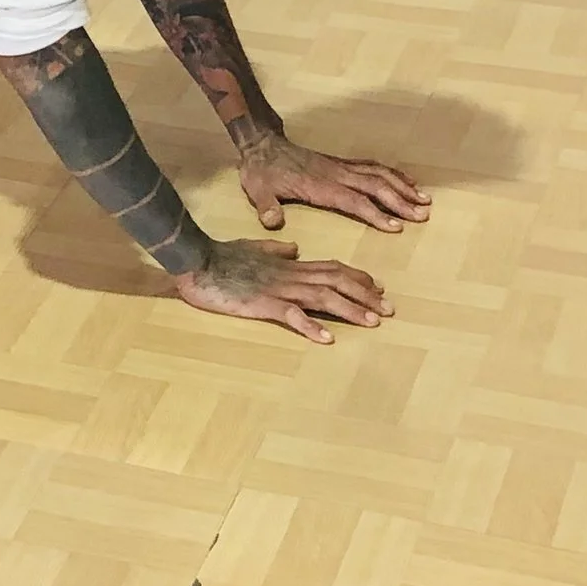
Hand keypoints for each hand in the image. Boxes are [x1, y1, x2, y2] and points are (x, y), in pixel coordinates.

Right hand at [170, 236, 389, 342]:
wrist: (196, 260)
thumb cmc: (221, 256)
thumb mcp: (252, 247)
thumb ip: (275, 250)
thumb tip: (295, 249)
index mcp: (288, 264)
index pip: (331, 268)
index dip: (357, 277)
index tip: (379, 288)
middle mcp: (290, 275)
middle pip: (336, 282)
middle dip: (366, 295)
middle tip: (390, 309)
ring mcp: (278, 290)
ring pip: (322, 298)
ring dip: (350, 309)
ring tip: (373, 322)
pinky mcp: (262, 304)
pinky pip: (291, 316)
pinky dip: (311, 326)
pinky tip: (327, 338)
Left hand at [237, 133, 429, 232]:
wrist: (261, 144)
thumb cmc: (261, 171)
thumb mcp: (256, 190)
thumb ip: (266, 206)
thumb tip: (271, 221)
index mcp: (319, 185)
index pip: (353, 201)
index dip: (375, 213)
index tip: (397, 227)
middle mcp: (336, 174)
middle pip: (374, 186)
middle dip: (400, 201)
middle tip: (423, 215)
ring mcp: (340, 166)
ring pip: (378, 174)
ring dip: (402, 186)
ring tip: (425, 200)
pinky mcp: (341, 162)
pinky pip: (372, 166)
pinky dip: (393, 173)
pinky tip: (407, 181)